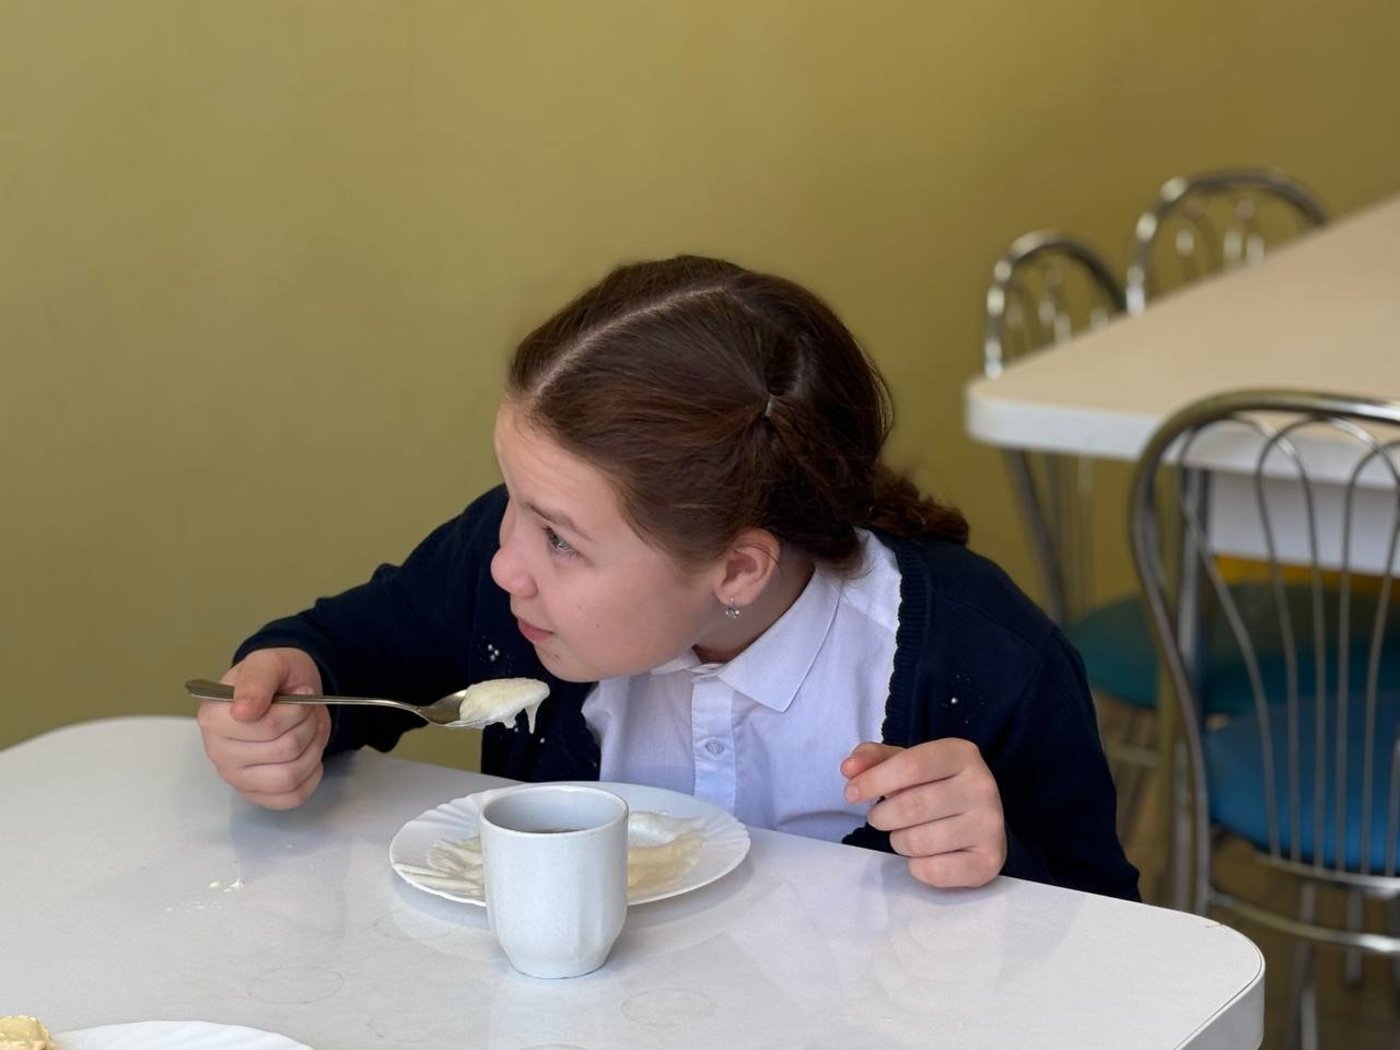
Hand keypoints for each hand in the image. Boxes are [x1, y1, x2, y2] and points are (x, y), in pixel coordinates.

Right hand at [196, 647, 331, 809]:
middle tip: (307, 711)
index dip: (295, 710)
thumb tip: (243, 711)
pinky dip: (311, 775)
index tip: (299, 694)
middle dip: (307, 726)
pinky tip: (307, 753)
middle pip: (284, 750)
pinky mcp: (256, 795)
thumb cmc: (275, 678)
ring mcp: (236, 778)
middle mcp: (218, 752)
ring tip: (309, 730)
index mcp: (213, 717)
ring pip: (290, 776)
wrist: (290, 691)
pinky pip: (293, 797)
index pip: (266, 726)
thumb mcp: (268, 662)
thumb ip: (256, 679)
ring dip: (313, 749)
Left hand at [841, 739, 1005, 888]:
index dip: (873, 781)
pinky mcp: (988, 861)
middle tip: (880, 817)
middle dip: (882, 816)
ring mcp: (990, 826)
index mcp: (962, 754)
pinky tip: (925, 855)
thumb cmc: (937, 786)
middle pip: (911, 807)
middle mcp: (982, 786)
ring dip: (898, 841)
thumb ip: (875, 760)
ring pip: (918, 842)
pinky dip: (916, 866)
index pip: (911, 765)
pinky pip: (933, 871)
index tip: (851, 793)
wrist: (981, 819)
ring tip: (906, 833)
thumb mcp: (909, 763)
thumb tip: (849, 768)